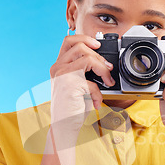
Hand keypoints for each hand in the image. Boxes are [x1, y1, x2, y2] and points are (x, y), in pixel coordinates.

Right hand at [49, 34, 114, 148]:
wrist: (64, 126)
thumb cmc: (72, 108)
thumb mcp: (77, 84)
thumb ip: (84, 71)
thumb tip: (103, 62)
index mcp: (58, 65)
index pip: (69, 40)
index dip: (85, 38)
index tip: (98, 45)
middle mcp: (57, 68)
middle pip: (80, 45)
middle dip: (99, 56)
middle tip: (107, 69)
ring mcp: (61, 75)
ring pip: (87, 58)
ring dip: (102, 69)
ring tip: (107, 81)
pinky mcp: (69, 84)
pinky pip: (91, 81)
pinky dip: (98, 92)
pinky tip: (96, 101)